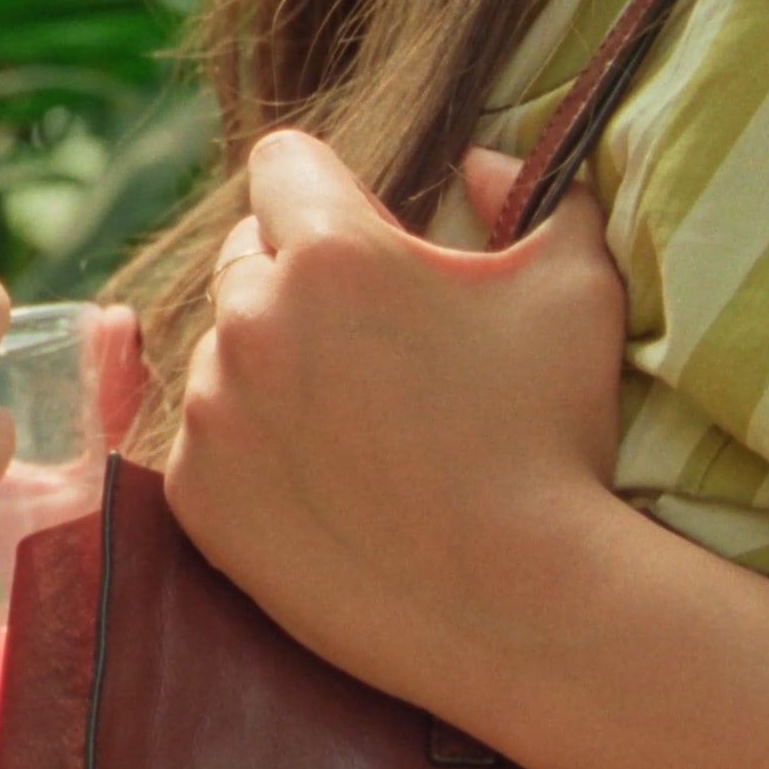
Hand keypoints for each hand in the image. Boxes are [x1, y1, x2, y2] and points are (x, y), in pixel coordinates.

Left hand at [165, 130, 629, 720]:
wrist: (529, 608)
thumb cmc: (556, 438)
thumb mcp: (574, 284)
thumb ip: (532, 188)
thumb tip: (481, 159)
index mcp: (329, 250)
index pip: (281, 163)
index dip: (328, 191)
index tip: (366, 236)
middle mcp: (250, 318)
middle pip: (247, 254)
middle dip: (299, 278)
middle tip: (374, 345)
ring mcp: (212, 410)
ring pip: (221, 347)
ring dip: (271, 365)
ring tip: (356, 424)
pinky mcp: (194, 493)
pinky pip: (203, 436)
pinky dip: (249, 447)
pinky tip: (324, 481)